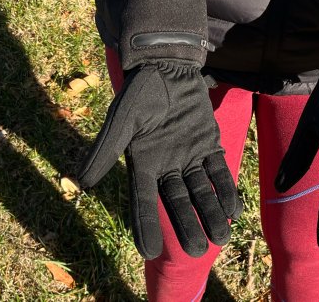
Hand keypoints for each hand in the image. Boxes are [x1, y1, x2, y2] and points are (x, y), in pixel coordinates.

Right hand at [78, 63, 241, 258]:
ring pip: (201, 191)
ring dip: (212, 212)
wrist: (168, 67)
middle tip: (199, 250)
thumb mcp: (122, 120)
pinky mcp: (209, 145)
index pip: (143, 201)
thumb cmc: (141, 93)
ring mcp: (190, 157)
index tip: (149, 251)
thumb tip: (82, 183)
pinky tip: (235, 208)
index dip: (145, 225)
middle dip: (189, 225)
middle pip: (178, 202)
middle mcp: (167, 166)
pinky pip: (218, 172)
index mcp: (143, 164)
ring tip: (222, 236)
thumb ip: (106, 150)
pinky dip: (226, 189)